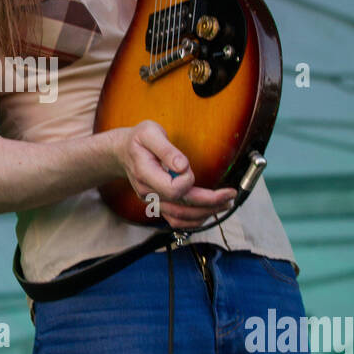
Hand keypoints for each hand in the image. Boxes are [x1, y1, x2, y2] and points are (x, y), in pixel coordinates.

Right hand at [115, 121, 236, 228]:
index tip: (189, 167)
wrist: (123, 152)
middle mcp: (149, 193)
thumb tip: (183, 166)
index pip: (172, 189)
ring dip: (206, 214)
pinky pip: (177, 221)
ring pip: (181, 218)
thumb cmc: (138, 140)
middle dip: (209, 202)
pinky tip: (210, 211)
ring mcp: (153, 201)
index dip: (187, 181)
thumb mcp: (149, 132)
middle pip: (181, 208)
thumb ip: (166, 149)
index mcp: (145, 174)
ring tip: (225, 204)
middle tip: (230, 194)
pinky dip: (195, 220)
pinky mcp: (159, 205)